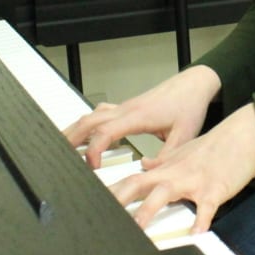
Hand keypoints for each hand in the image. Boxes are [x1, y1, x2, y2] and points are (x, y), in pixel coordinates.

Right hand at [63, 64, 220, 167]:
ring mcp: (124, 107)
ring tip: (63, 149)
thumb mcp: (184, 135)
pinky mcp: (126, 108)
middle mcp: (127, 109)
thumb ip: (166, 155)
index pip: (106, 132)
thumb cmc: (189, 106)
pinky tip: (83, 136)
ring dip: (76, 131)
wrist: (194, 84)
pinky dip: (87, 125)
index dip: (94, 150)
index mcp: (138, 116)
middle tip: (60, 158)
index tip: (92, 167)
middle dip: (71, 139)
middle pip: (88, 121)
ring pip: (90, 116)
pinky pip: (100, 114)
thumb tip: (146, 170)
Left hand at [112, 102, 254, 234]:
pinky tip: (195, 235)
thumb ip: (162, 161)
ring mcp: (194, 180)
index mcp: (166, 168)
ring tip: (138, 232)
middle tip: (101, 219)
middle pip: (137, 184)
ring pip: (164, 194)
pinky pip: (206, 208)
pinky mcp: (215, 189)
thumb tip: (144, 167)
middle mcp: (174, 173)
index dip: (110, 192)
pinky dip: (200, 222)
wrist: (245, 133)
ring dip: (148, 212)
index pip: (131, 179)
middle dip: (117, 201)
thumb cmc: (217, 146)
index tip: (93, 206)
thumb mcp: (185, 150)